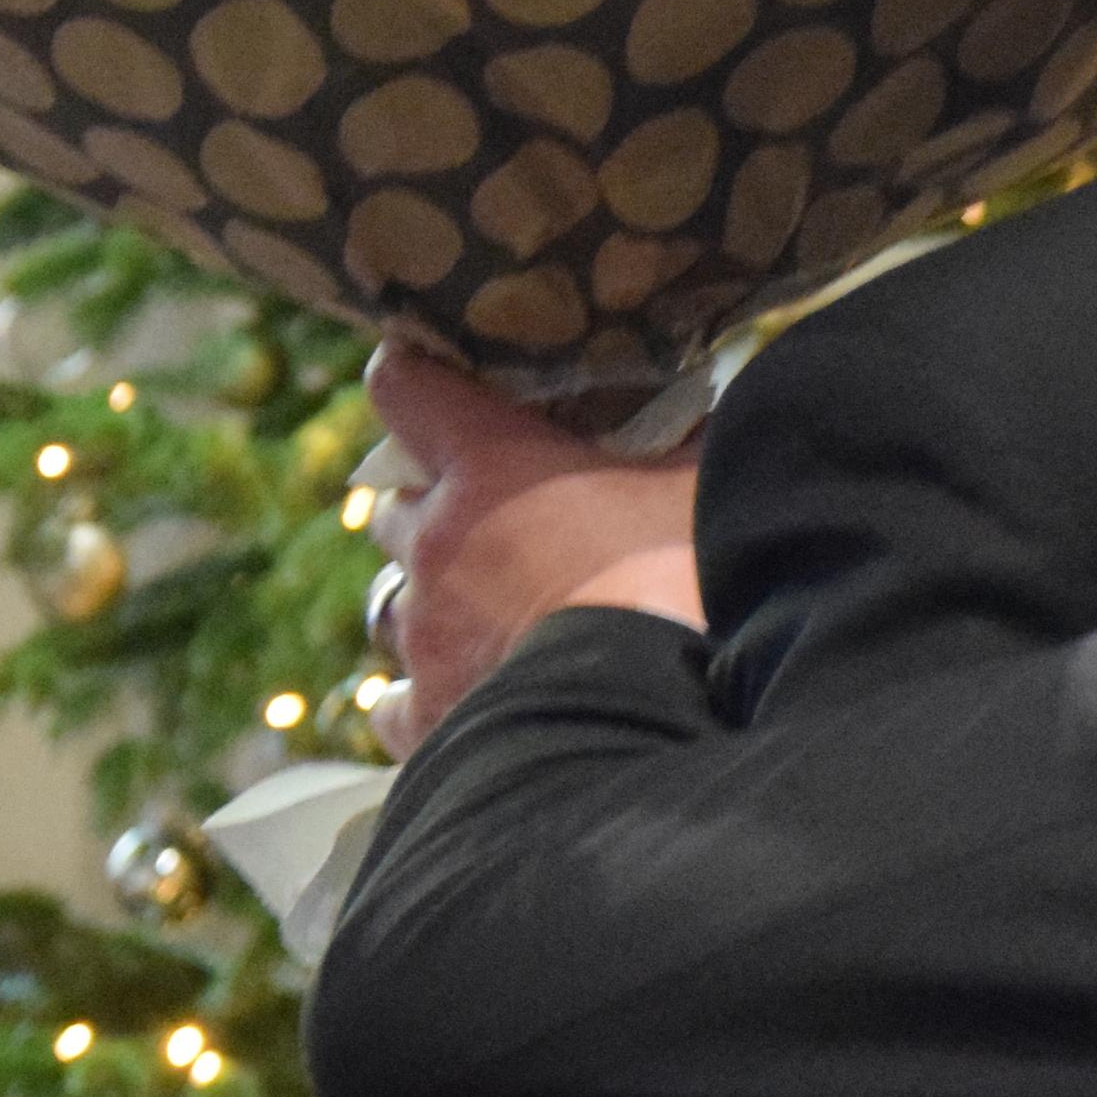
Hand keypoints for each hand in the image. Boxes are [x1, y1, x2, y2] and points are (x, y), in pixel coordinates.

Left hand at [366, 343, 702, 722]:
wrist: (656, 708)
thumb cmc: (688, 580)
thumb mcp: (703, 484)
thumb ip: (687, 436)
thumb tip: (704, 407)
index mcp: (489, 464)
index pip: (402, 387)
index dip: (414, 382)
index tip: (438, 392)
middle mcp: (437, 542)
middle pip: (396, 509)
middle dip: (434, 515)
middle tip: (496, 529)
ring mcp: (425, 632)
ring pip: (392, 606)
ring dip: (432, 607)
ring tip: (490, 624)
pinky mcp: (430, 713)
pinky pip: (396, 706)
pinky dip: (426, 703)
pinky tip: (467, 704)